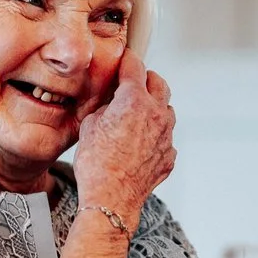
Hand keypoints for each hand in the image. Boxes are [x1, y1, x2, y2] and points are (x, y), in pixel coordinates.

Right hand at [73, 50, 175, 226]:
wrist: (111, 198)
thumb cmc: (97, 164)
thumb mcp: (89, 125)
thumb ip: (105, 107)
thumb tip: (111, 105)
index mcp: (134, 100)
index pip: (135, 66)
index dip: (127, 60)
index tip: (125, 59)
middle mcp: (156, 114)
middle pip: (159, 83)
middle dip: (146, 79)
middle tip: (133, 83)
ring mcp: (166, 136)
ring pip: (167, 110)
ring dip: (154, 108)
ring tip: (137, 116)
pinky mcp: (169, 155)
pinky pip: (165, 138)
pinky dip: (155, 136)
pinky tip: (140, 145)